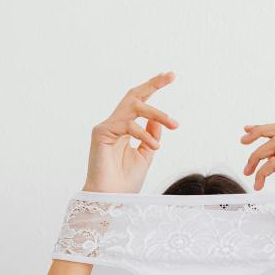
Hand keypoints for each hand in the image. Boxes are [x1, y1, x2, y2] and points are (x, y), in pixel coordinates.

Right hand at [82, 71, 178, 193]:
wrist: (111, 199)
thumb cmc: (125, 182)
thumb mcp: (146, 155)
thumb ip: (151, 136)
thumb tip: (159, 120)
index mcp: (125, 128)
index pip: (139, 102)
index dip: (153, 87)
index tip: (171, 75)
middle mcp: (114, 124)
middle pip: (133, 95)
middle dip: (153, 83)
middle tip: (171, 75)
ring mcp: (106, 127)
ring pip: (133, 108)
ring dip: (157, 114)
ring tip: (174, 124)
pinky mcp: (100, 133)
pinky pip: (127, 125)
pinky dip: (144, 133)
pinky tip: (155, 146)